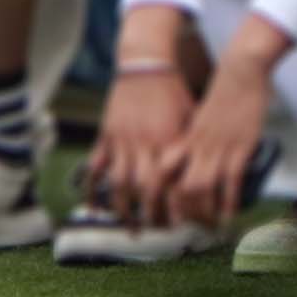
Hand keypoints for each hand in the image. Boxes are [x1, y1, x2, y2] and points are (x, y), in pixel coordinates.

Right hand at [88, 67, 199, 225]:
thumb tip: (203, 177)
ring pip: (118, 182)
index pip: (171, 183)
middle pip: (144, 189)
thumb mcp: (190, 120)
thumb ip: (190, 149)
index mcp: (167, 141)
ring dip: (123, 208)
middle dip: (150, 214)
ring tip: (129, 226)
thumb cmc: (174, 94)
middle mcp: (142, 144)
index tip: (181, 225)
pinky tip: (95, 207)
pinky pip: (96, 166)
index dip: (175, 207)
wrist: (145, 66)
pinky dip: (93, 188)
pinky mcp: (106, 135)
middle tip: (157, 231)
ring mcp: (121, 140)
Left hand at [163, 46, 279, 228]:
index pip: (159, 171)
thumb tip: (189, 161)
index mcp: (181, 137)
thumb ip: (191, 140)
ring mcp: (215, 147)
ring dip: (202, 213)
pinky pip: (230, 181)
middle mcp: (193, 145)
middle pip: (175, 185)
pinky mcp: (238, 147)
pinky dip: (227, 203)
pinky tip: (227, 218)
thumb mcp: (197, 119)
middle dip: (177, 211)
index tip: (154, 210)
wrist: (239, 72)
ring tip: (206, 229)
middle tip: (182, 229)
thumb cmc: (219, 94)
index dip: (155, 194)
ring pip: (200, 188)